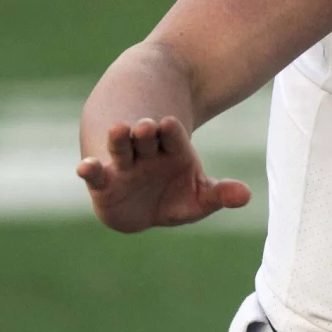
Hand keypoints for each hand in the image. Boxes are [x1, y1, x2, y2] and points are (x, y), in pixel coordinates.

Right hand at [76, 116, 250, 232]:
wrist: (143, 207)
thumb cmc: (175, 197)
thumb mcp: (200, 197)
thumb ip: (220, 195)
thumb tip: (246, 196)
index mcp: (173, 150)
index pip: (173, 136)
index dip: (171, 131)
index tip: (170, 123)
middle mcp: (146, 152)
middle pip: (146, 138)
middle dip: (146, 131)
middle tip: (147, 124)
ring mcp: (124, 165)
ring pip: (122, 148)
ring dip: (120, 140)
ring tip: (119, 130)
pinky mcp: (105, 183)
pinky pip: (97, 175)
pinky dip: (91, 170)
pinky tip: (85, 166)